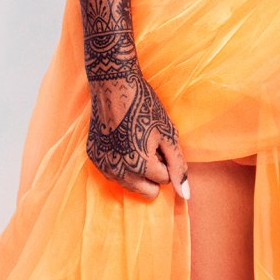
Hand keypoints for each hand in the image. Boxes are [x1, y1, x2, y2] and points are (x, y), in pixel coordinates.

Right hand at [86, 68, 188, 199]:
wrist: (113, 85)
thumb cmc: (145, 107)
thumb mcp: (168, 134)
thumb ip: (178, 166)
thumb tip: (185, 194)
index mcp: (141, 166)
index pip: (165, 179)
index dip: (166, 160)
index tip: (160, 141)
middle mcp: (119, 171)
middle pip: (147, 191)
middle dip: (153, 173)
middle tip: (150, 146)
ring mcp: (104, 165)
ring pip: (130, 184)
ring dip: (136, 169)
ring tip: (135, 141)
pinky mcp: (94, 157)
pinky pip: (114, 172)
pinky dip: (120, 161)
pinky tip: (121, 139)